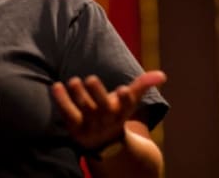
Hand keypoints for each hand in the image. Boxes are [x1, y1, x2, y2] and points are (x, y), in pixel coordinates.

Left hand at [51, 70, 166, 150]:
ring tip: (73, 80)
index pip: (126, 106)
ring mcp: (90, 125)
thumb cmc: (116, 113)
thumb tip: (162, 75)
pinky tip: (56, 86)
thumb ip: (143, 85)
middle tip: (91, 78)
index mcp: (121, 112)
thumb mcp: (130, 101)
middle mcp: (106, 119)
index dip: (125, 99)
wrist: (103, 143)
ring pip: (84, 111)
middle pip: (102, 108)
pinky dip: (61, 101)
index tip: (124, 89)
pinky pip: (67, 114)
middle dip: (98, 94)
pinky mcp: (74, 127)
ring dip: (78, 95)